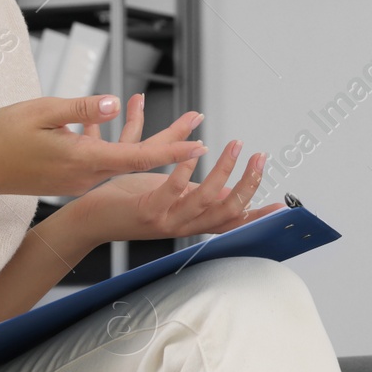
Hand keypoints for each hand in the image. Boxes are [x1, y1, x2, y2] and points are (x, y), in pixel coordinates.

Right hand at [0, 94, 205, 198]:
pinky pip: (103, 158)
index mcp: (83, 160)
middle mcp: (87, 174)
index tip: (199, 146)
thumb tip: (113, 103)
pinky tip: (121, 117)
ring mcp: (80, 178)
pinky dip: (118, 141)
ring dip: (146, 138)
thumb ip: (79, 109)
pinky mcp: (72, 176)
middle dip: (171, 141)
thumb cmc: (3, 137)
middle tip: (199, 123)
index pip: (138, 156)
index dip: (172, 151)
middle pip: (138, 158)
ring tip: (164, 114)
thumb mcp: (40, 112)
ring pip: (122, 157)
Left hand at [70, 93, 286, 240]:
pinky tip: (194, 151)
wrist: (90, 219)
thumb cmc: (127, 202)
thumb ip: (193, 189)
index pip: (232, 222)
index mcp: (191, 222)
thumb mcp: (168, 195)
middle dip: (247, 182)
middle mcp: (184, 225)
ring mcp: (166, 220)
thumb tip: (218, 180)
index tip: (281, 204)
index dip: (257, 214)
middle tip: (258, 156)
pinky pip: (173, 191)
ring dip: (224, 170)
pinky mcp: (147, 211)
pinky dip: (186, 170)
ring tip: (234, 146)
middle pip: (228, 211)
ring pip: (205, 199)